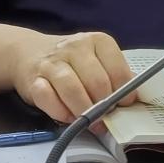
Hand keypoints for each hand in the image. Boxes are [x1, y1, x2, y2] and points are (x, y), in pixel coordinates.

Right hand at [10, 31, 136, 122]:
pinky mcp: (33, 79)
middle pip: (97, 82)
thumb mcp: (97, 59)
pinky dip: (60, 112)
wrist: (30, 52)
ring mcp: (52, 62)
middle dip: (104, 105)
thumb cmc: (72, 61)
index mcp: (97, 41)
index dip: (124, 92)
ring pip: (73, 90)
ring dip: (84, 111)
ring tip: (90, 121)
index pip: (118, 70)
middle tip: (105, 116)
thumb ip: (114, 75)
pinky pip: (48, 98)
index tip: (124, 104)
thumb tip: (133, 98)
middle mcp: (75, 47)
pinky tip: (68, 115)